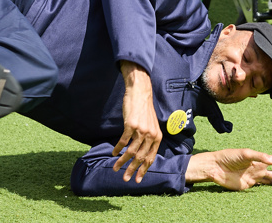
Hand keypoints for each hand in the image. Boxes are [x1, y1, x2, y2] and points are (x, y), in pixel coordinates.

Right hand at [111, 64, 161, 183]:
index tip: (137, 179)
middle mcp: (151, 135)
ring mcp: (141, 131)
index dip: (143, 170)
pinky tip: (113, 153)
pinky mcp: (131, 125)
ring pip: (130, 152)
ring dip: (122, 162)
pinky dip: (117, 149)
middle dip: (132, 170)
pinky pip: (123, 142)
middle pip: (140, 158)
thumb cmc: (144, 110)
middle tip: (125, 179)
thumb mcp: (151, 125)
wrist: (140, 93)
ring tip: (116, 168)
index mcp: (157, 137)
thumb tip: (141, 153)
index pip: (150, 158)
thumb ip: (149, 139)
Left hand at [188, 148, 271, 190]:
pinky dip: (269, 190)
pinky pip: (261, 188)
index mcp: (259, 159)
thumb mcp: (244, 153)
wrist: (215, 167)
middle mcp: (258, 168)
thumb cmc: (228, 156)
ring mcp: (254, 177)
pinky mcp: (248, 186)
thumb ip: (259, 156)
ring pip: (271, 182)